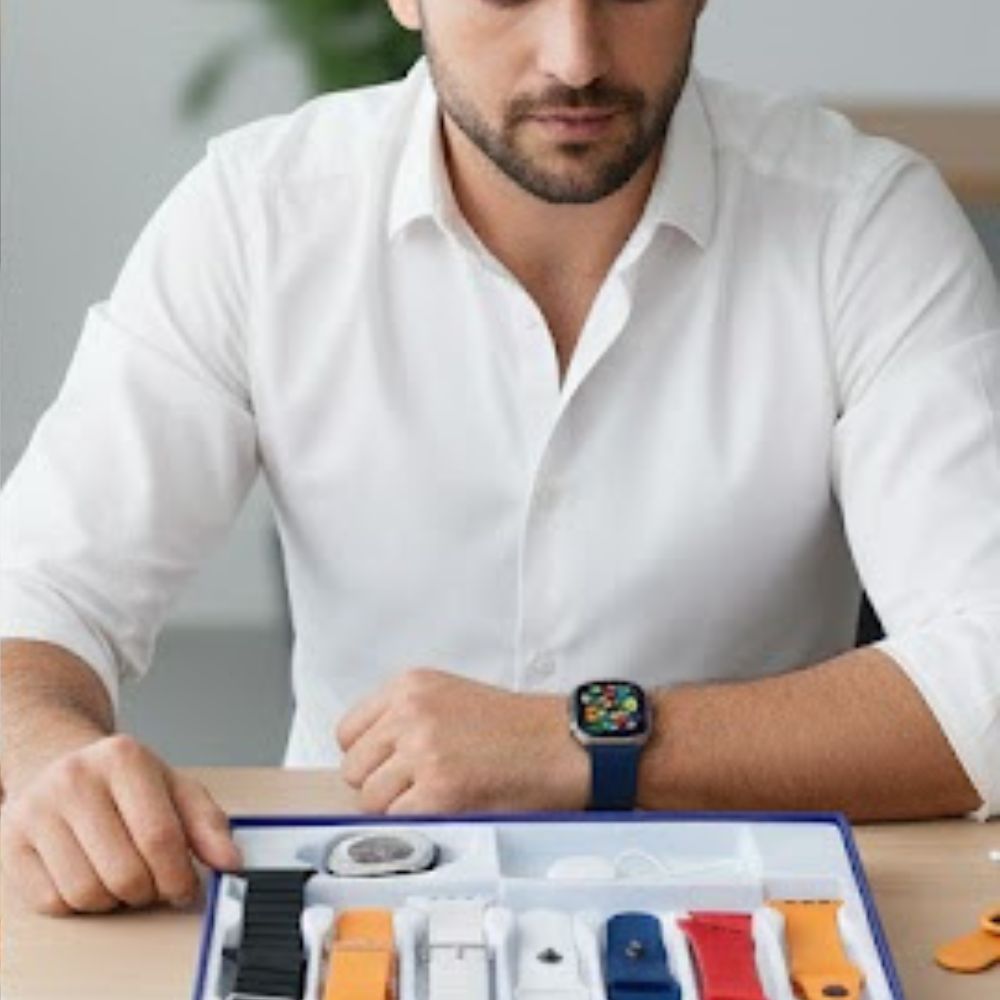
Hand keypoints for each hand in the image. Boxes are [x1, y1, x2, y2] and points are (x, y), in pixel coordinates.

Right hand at [0, 734, 241, 914]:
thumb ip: (207, 822)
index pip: (160, 837)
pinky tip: (91, 876)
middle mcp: (75, 779)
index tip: (186, 888)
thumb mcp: (172, 785)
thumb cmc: (119, 778)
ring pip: (88, 893)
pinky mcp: (11, 842)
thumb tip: (230, 861)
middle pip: (125, 872)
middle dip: (150, 891)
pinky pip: (53, 903)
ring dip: (115, 900)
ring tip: (123, 875)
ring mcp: (37, 810)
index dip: (179, 876)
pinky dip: (79, 904)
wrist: (55, 759)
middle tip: (155, 882)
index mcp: (123, 759)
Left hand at [336, 668, 588, 813]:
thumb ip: (404, 718)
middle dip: (380, 785)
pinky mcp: (438, 789)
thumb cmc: (517, 727)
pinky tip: (445, 810)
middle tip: (416, 787)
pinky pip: (398, 820)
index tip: (386, 767)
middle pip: (354, 768)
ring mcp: (423, 750)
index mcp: (410, 685)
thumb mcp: (450, 697)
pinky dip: (417, 824)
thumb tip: (367, 761)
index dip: (368, 757)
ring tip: (436, 797)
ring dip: (398, 807)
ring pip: (371, 799)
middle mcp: (411, 712)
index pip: (347, 731)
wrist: (560, 744)